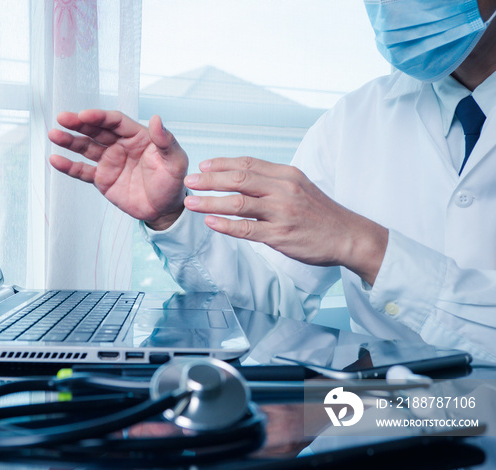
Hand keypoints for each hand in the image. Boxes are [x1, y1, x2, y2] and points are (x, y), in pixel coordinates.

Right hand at [49, 110, 187, 229]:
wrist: (165, 210)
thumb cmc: (173, 182)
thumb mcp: (176, 161)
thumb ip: (166, 141)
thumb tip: (156, 119)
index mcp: (138, 136)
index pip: (115, 122)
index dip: (99, 117)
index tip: (84, 115)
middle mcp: (121, 145)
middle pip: (96, 130)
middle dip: (79, 124)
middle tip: (63, 118)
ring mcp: (109, 161)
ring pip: (86, 148)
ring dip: (70, 141)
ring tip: (54, 134)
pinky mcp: (102, 179)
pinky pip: (83, 171)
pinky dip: (69, 166)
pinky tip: (55, 160)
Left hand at [182, 157, 387, 284]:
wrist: (350, 236)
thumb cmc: (322, 214)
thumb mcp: (301, 187)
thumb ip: (274, 182)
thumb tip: (244, 178)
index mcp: (287, 175)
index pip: (248, 163)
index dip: (222, 164)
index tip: (204, 166)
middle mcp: (283, 190)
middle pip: (239, 179)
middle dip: (209, 180)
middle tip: (189, 181)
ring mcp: (282, 213)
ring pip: (238, 203)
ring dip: (210, 202)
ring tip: (190, 203)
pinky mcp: (280, 235)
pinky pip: (247, 229)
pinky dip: (226, 225)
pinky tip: (210, 223)